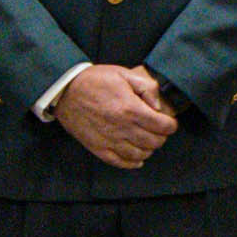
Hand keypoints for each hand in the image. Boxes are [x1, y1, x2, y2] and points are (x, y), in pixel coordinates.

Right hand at [52, 66, 178, 171]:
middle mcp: (123, 129)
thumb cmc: (95, 80)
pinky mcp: (98, 149)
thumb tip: (158, 106)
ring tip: (146, 140)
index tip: (169, 122)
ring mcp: (110, 141)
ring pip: (140, 155)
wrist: (65, 91)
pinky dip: (133, 163)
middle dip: (161, 136)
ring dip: (148, 149)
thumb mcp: (124, 74)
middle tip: (158, 130)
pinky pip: (121, 163)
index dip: (171, 125)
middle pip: (154, 142)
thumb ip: (146, 87)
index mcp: (131, 110)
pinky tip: (137, 157)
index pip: (163, 126)